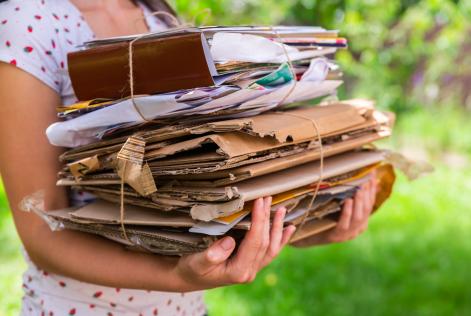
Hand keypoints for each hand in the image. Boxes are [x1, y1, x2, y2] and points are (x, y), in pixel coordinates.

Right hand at [174, 197, 295, 290]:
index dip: (259, 221)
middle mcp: (249, 272)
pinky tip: (289, 228)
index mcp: (238, 271)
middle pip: (264, 242)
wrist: (190, 279)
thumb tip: (230, 241)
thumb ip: (212, 255)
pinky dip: (281, 239)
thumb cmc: (191, 269)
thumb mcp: (196, 262)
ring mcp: (253, 269)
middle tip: (267, 198)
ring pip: (271, 247)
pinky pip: (270, 252)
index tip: (259, 202)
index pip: (254, 242)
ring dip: (277, 227)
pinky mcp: (252, 265)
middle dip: (267, 218)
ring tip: (282, 209)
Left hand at [291, 171, 377, 246]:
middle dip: (367, 194)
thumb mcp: (338, 207)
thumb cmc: (323, 218)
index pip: (370, 204)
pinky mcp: (336, 236)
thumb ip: (349, 197)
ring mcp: (348, 234)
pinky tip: (348, 200)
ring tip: (359, 189)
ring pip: (358, 217)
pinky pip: (344, 224)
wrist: (307, 236)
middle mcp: (357, 229)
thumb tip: (360, 180)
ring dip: (359, 201)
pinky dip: (347, 211)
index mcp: (361, 222)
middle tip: (366, 180)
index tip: (373, 175)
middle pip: (366, 210)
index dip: (372, 190)